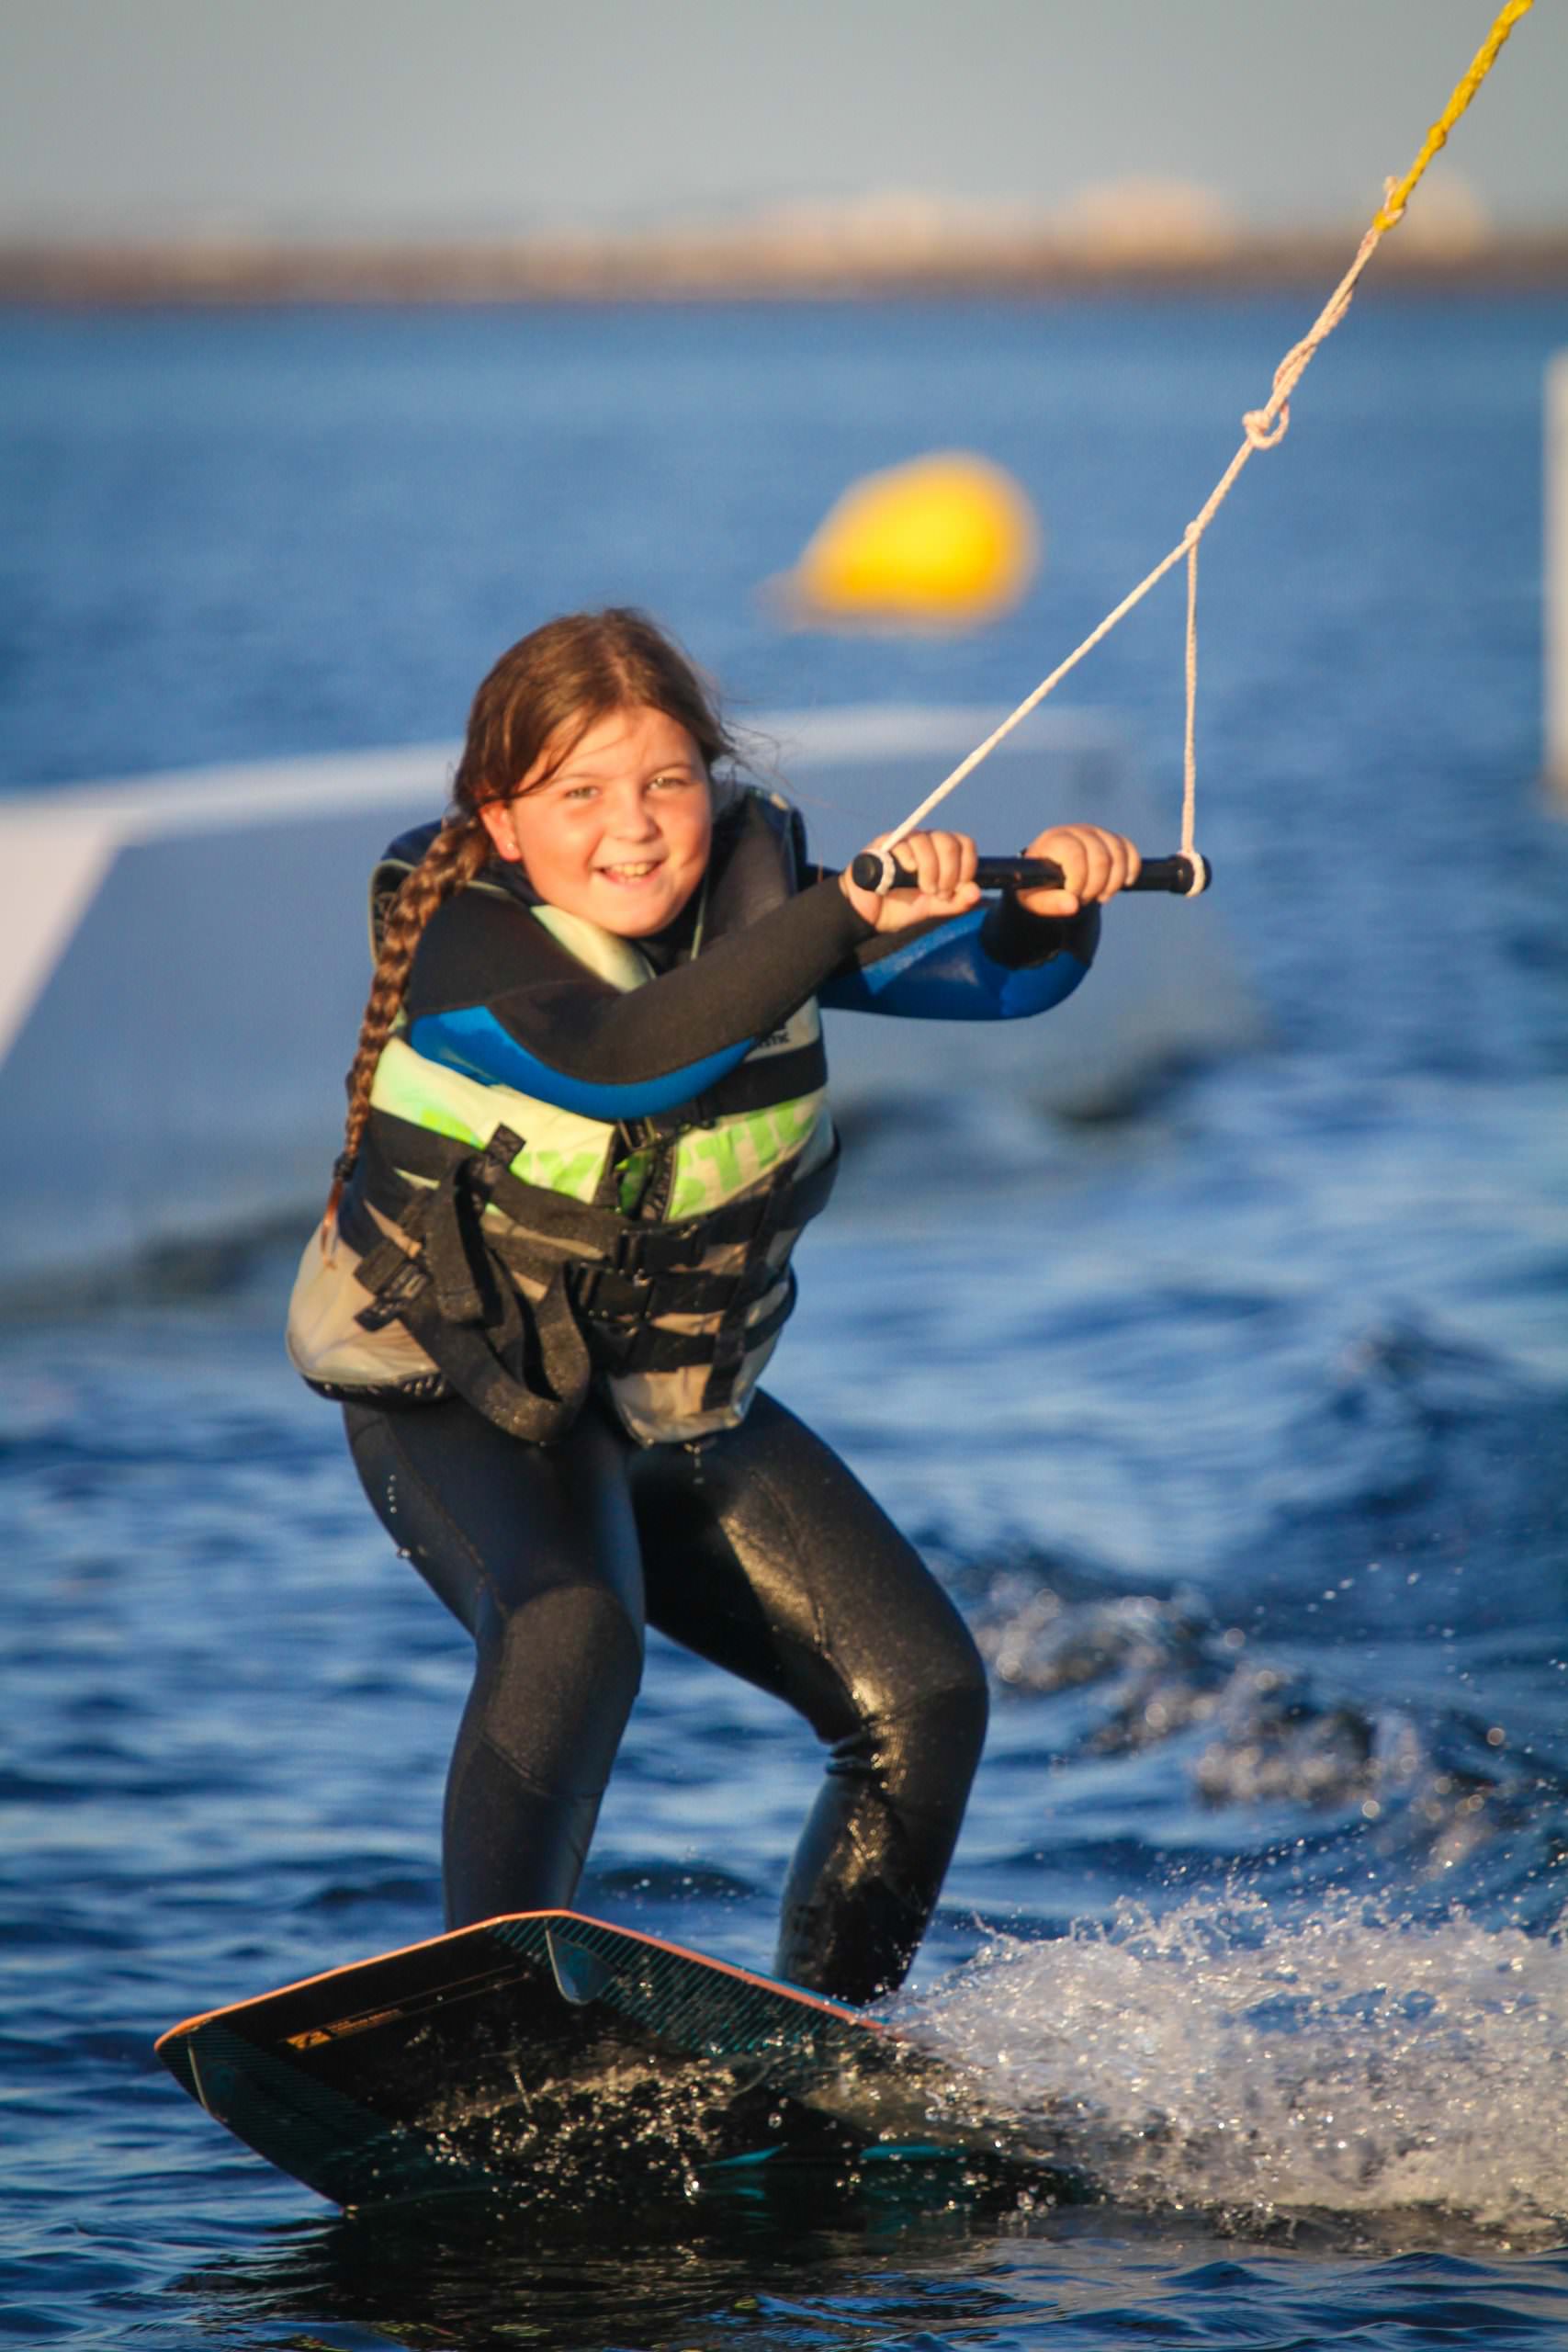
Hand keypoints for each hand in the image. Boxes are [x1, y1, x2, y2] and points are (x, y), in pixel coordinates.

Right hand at [839, 830, 981, 932]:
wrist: (866, 915)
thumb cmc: (898, 907)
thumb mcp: (932, 907)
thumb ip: (955, 901)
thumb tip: (976, 892)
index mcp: (937, 852)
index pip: (963, 843)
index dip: (967, 865)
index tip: (959, 887)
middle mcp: (922, 842)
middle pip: (948, 841)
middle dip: (949, 871)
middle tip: (940, 892)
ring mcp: (902, 841)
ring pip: (926, 842)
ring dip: (931, 870)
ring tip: (925, 890)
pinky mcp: (882, 845)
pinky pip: (902, 843)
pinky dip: (911, 860)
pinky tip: (908, 874)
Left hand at [1015, 825, 1140, 917]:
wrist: (1047, 873)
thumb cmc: (1037, 886)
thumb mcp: (1033, 899)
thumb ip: (1048, 903)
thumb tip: (1073, 905)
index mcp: (1053, 841)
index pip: (1076, 855)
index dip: (1079, 882)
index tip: (1073, 897)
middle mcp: (1076, 831)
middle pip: (1101, 858)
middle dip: (1096, 887)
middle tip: (1084, 900)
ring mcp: (1096, 832)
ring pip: (1119, 854)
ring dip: (1114, 883)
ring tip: (1100, 896)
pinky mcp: (1111, 839)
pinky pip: (1130, 850)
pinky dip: (1131, 870)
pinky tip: (1123, 884)